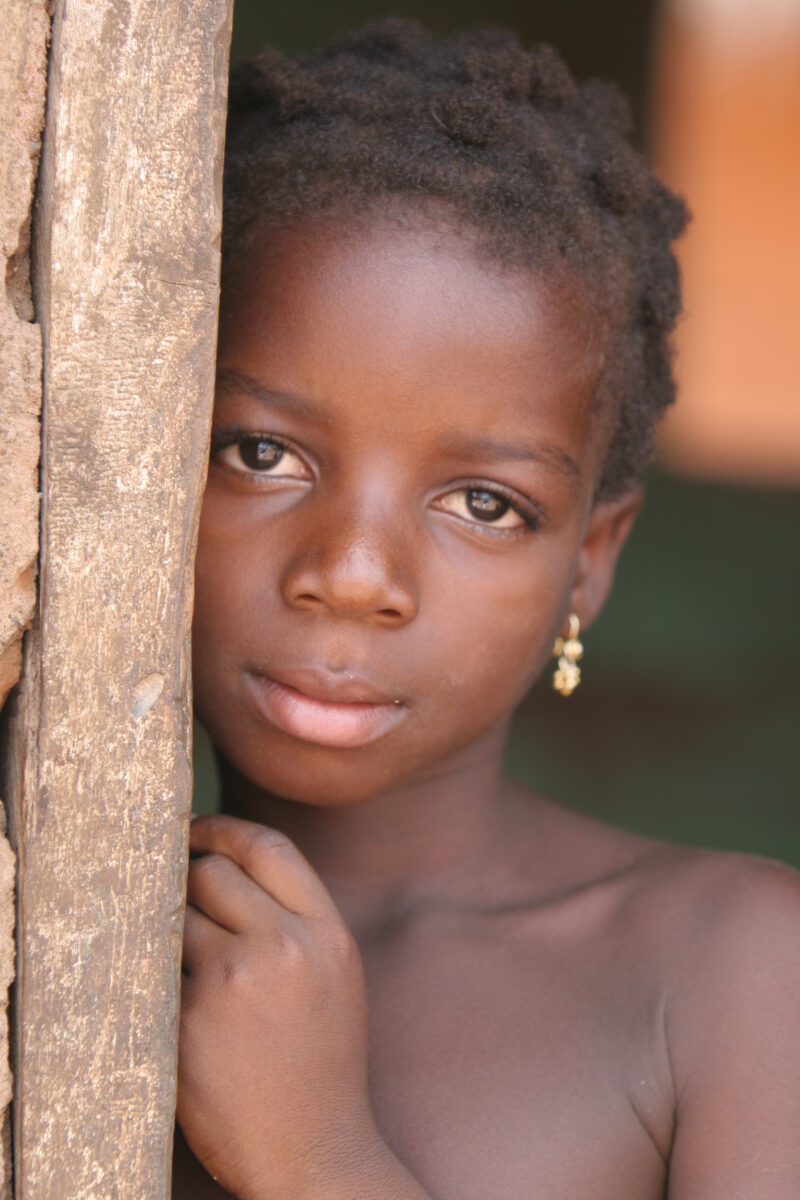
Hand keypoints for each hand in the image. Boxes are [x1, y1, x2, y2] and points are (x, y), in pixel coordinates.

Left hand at [177, 815, 382, 1199]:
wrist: (312, 1152)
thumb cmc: (321, 1060)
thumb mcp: (334, 974)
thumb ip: (295, 916)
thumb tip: (227, 862)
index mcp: (326, 932)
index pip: (267, 847)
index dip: (223, 829)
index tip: (195, 830)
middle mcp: (283, 948)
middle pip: (210, 873)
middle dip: (185, 879)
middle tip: (172, 896)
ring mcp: (231, 984)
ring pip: (172, 917)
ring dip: (165, 928)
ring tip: (175, 955)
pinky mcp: (186, 1024)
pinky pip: (154, 972)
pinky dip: (155, 977)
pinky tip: (170, 1002)